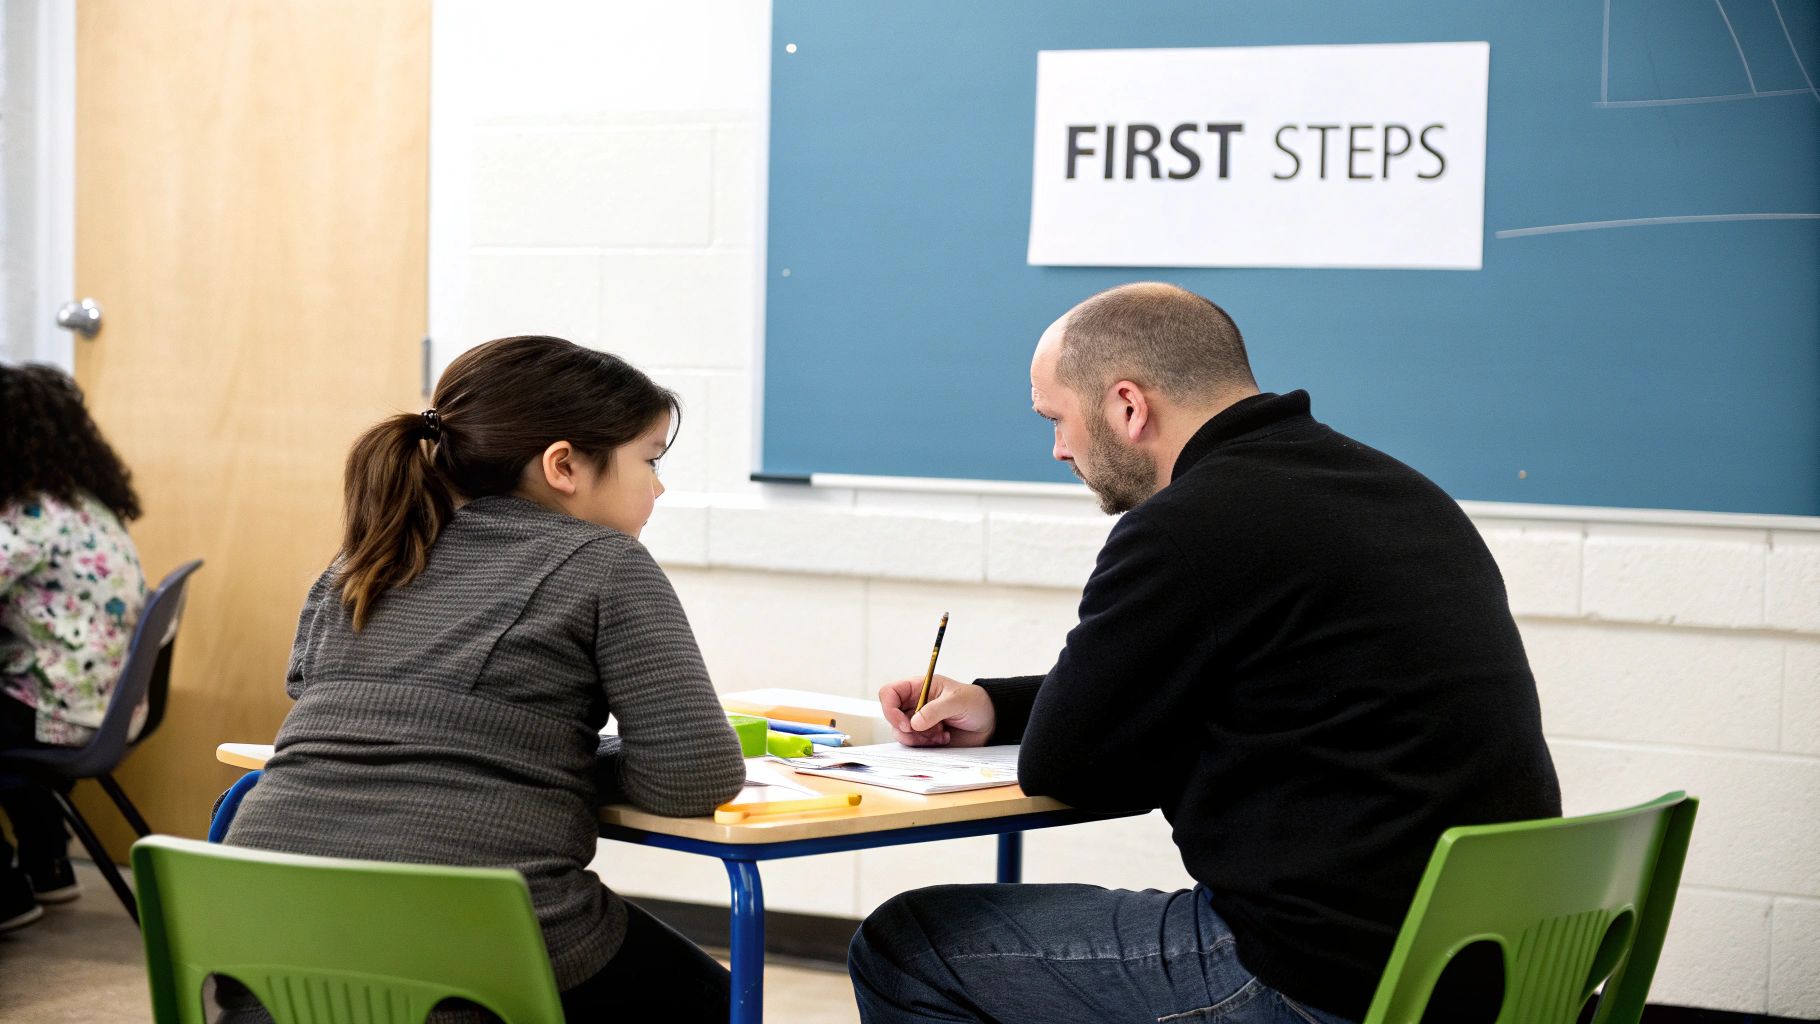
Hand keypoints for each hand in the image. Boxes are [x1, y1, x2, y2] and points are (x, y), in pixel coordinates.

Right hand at [878, 674, 994, 746]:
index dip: (890, 708)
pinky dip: (925, 744)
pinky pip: (913, 744)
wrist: (989, 722)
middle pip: (892, 717)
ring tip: (939, 734)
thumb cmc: (975, 703)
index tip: (904, 723)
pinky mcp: (925, 737)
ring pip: (901, 733)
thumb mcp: (957, 700)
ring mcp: (918, 721)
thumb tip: (914, 723)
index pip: (890, 693)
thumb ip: (935, 710)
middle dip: (905, 729)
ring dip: (918, 738)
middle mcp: (914, 704)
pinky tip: (943, 738)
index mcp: (919, 688)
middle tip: (924, 732)